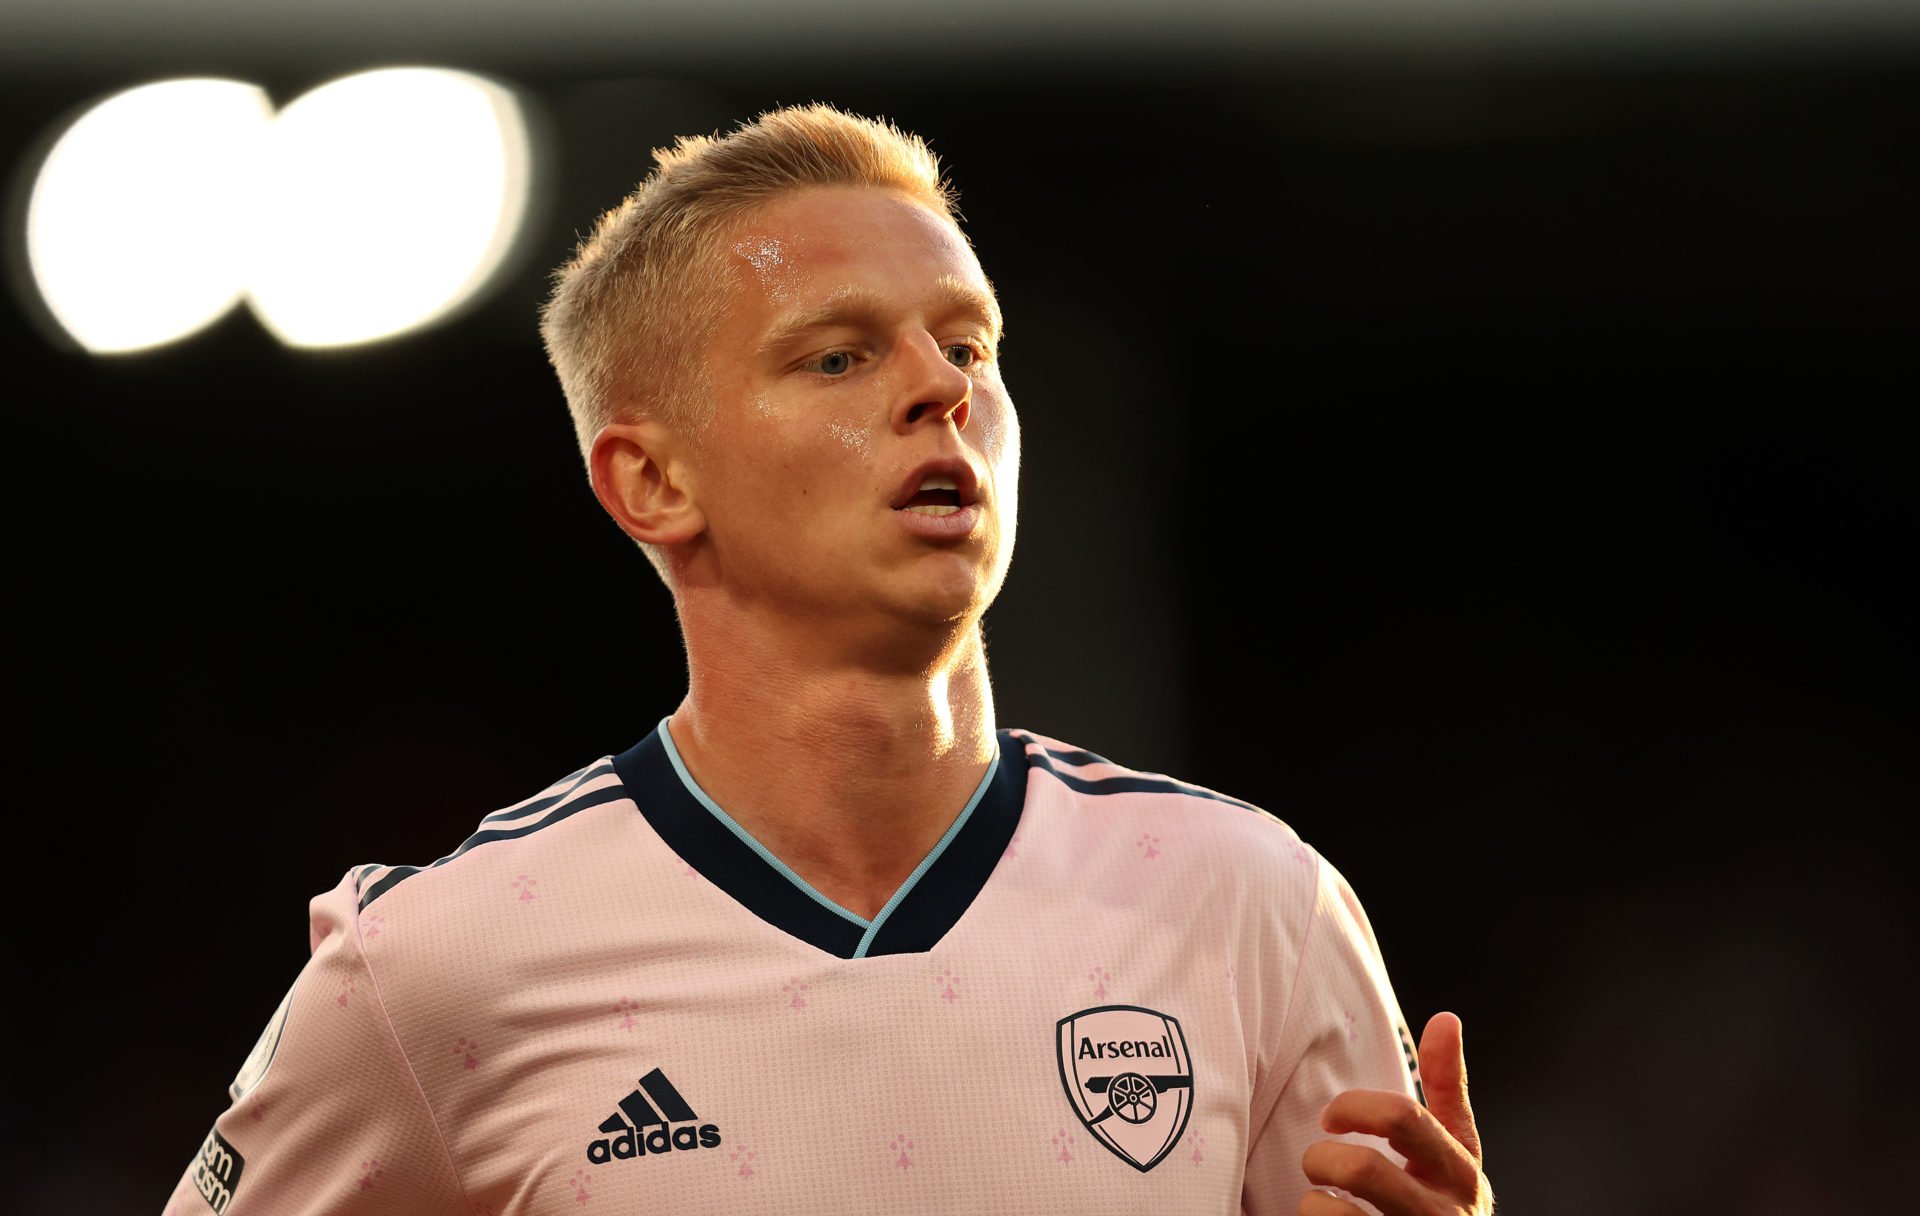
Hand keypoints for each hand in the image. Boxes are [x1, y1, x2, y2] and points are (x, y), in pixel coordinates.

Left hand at [1298, 1011, 1492, 1215]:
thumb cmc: (1442, 1203)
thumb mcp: (1455, 1151)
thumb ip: (1446, 1090)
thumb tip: (1446, 1018)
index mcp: (1460, 1174)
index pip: (1404, 1116)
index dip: (1354, 1107)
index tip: (1331, 1118)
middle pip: (1363, 1168)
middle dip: (1321, 1159)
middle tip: (1315, 1164)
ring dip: (1311, 1205)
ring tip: (1318, 1204)